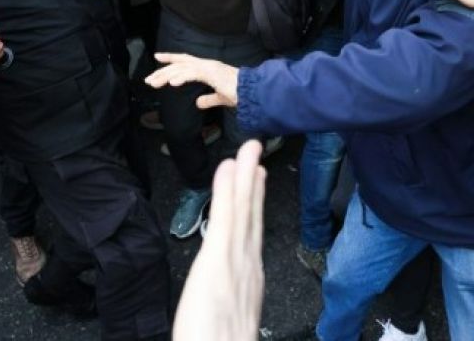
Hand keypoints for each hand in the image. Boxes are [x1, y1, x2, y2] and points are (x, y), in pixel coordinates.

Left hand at [145, 53, 239, 107]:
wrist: (253, 93)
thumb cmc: (241, 94)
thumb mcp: (220, 98)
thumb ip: (209, 99)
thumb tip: (198, 103)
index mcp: (209, 68)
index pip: (186, 60)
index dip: (172, 58)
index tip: (157, 58)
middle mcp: (207, 64)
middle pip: (180, 64)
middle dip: (163, 71)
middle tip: (148, 80)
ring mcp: (210, 67)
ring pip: (183, 68)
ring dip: (167, 75)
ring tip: (154, 83)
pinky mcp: (213, 73)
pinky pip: (194, 73)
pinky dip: (182, 77)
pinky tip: (172, 83)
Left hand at [173, 140, 265, 340]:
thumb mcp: (231, 323)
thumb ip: (232, 303)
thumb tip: (229, 297)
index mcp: (249, 281)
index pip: (251, 234)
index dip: (255, 204)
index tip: (255, 180)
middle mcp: (248, 267)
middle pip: (252, 216)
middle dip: (253, 182)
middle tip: (255, 152)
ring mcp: (236, 262)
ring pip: (242, 210)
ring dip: (244, 176)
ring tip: (248, 150)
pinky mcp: (218, 261)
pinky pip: (224, 217)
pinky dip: (227, 190)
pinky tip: (229, 169)